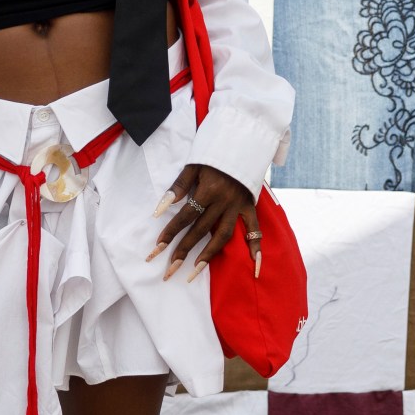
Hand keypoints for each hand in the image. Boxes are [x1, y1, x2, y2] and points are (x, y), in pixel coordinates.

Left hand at [148, 165, 258, 281]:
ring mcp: (238, 206)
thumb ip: (179, 186)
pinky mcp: (250, 207)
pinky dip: (256, 247)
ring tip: (194, 272)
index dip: (170, 232)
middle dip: (183, 251)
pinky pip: (255, 229)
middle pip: (200, 231)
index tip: (157, 247)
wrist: (244, 142)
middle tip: (170, 270)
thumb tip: (161, 208)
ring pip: (223, 236)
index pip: (185, 216)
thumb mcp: (194, 165)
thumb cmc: (213, 156)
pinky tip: (254, 265)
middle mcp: (224, 202)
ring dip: (208, 255)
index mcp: (208, 190)